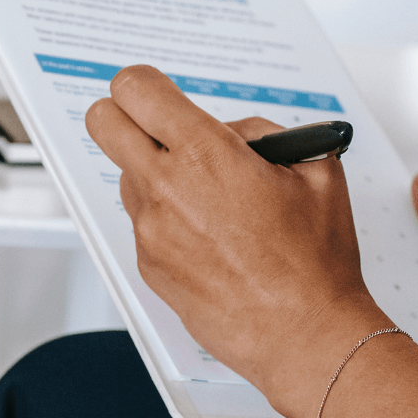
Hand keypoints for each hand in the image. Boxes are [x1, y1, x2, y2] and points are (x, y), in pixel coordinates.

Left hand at [86, 65, 391, 411]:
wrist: (304, 333)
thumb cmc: (313, 263)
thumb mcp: (313, 171)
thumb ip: (266, 136)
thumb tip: (239, 133)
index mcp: (205, 153)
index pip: (136, 89)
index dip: (143, 84)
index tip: (154, 91)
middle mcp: (166, 186)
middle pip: (103, 122)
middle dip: (124, 116)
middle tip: (155, 127)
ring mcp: (150, 229)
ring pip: (127, 175)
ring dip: (154, 173)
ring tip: (209, 198)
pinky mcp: (148, 264)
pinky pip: (144, 222)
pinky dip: (167, 218)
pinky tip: (210, 237)